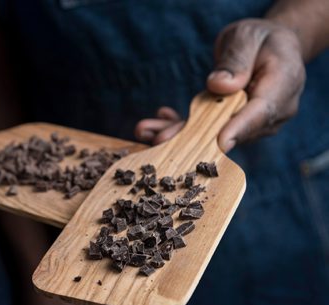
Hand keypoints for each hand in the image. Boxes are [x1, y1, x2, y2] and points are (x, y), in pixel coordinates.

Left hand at [135, 19, 305, 151]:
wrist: (267, 48)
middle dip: (194, 137)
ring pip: (213, 134)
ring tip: (146, 132)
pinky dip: (181, 125)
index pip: (261, 111)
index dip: (239, 128)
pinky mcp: (232, 124)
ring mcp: (251, 123)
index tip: (220, 142)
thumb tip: (220, 86)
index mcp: (282, 86)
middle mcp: (270, 112)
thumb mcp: (247, 38)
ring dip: (179, 133)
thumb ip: (237, 61)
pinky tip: (160, 119)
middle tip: (160, 139)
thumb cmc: (259, 39)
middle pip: (231, 129)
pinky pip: (206, 129)